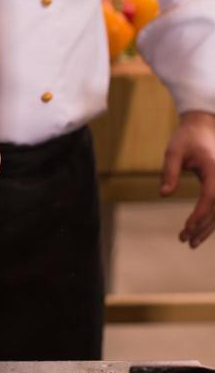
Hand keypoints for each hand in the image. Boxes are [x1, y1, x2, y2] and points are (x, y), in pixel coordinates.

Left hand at [160, 111, 214, 246]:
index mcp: (214, 168)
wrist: (202, 129)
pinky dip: (211, 221)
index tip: (186, 227)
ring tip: (190, 243)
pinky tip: (199, 233)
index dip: (199, 214)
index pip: (210, 196)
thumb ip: (169, 172)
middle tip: (184, 240)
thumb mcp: (173, 151)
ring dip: (208, 229)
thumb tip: (164, 194)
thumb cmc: (186, 139)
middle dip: (202, 227)